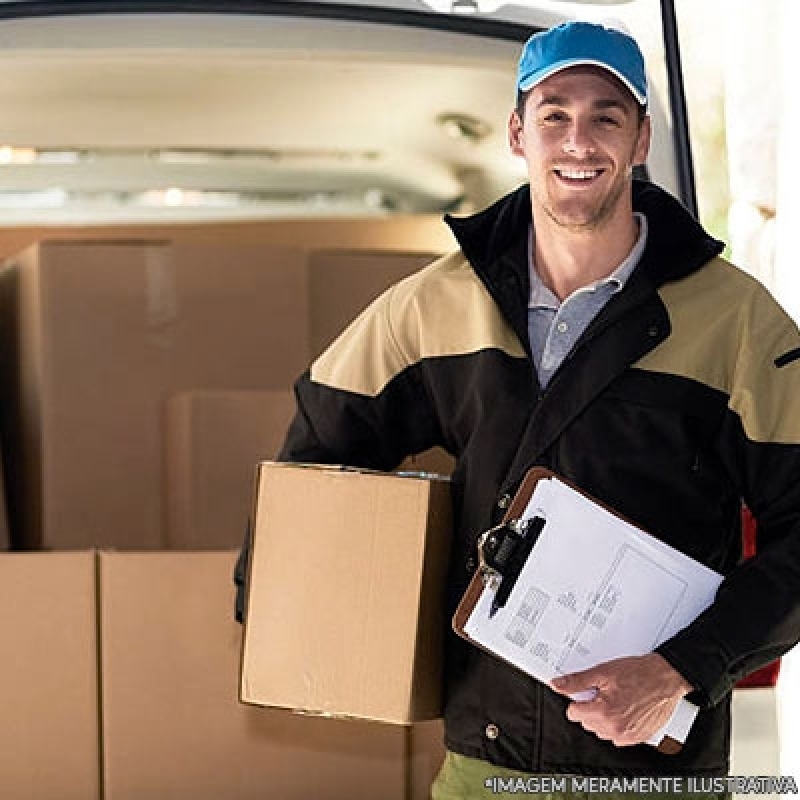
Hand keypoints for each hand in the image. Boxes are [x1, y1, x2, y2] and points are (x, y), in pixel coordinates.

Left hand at [549, 654, 692, 746]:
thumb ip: (577, 681)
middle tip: (604, 692)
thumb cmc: (639, 674)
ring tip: (617, 699)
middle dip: (591, 708)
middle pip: (587, 722)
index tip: (586, 692)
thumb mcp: (602, 672)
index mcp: (603, 712)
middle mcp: (614, 728)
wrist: (666, 678)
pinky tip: (625, 709)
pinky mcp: (638, 738)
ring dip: (604, 718)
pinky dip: (618, 725)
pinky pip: (618, 736)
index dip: (578, 699)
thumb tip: (557, 685)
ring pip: (601, 730)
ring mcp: (627, 735)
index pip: (573, 713)